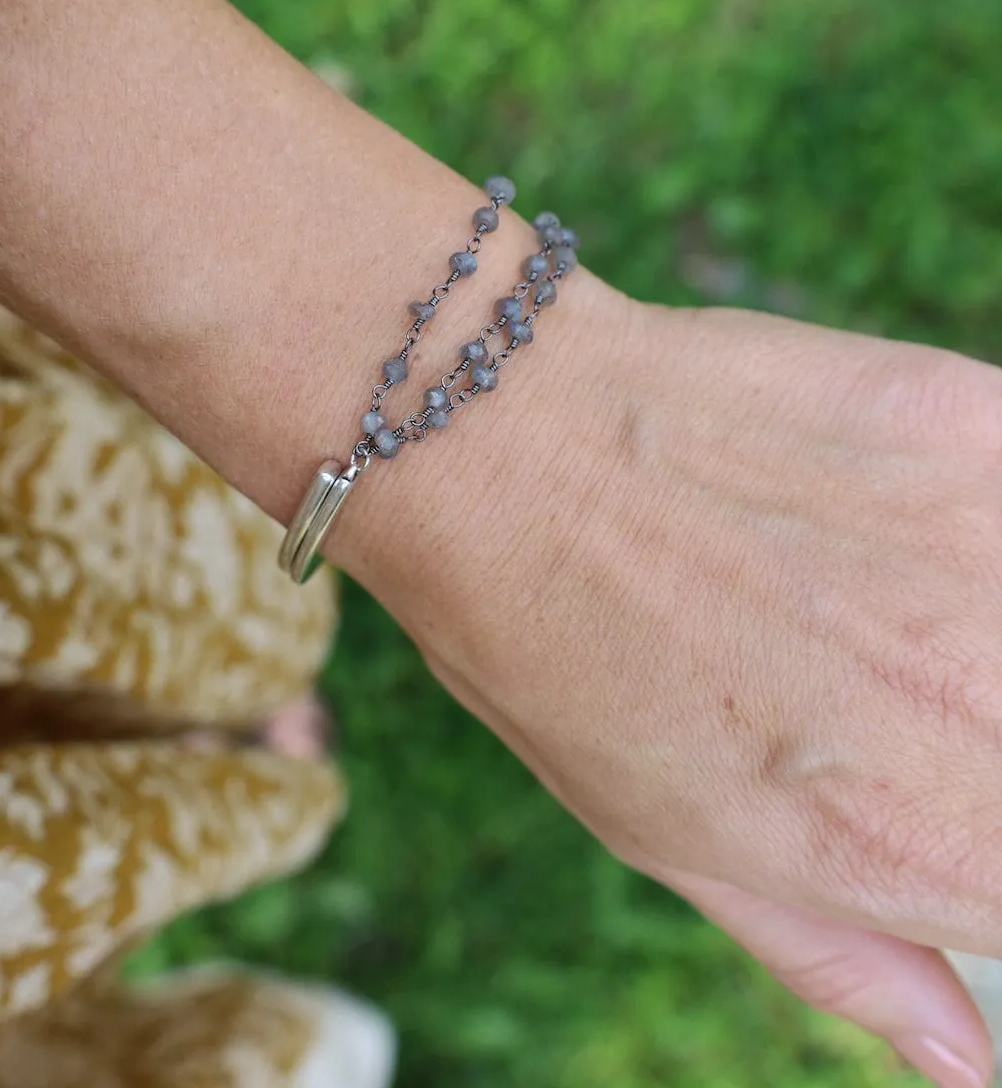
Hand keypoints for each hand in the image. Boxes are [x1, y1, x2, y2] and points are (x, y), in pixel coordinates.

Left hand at [359, 294, 1001, 1085]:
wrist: (497, 450)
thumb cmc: (547, 648)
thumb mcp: (666, 835)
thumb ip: (837, 950)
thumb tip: (962, 1054)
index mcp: (910, 843)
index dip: (975, 841)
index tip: (917, 792)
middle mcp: (983, 710)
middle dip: (970, 736)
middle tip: (865, 686)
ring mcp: (984, 552)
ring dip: (972, 632)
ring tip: (856, 608)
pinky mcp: (968, 424)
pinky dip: (975, 529)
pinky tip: (878, 524)